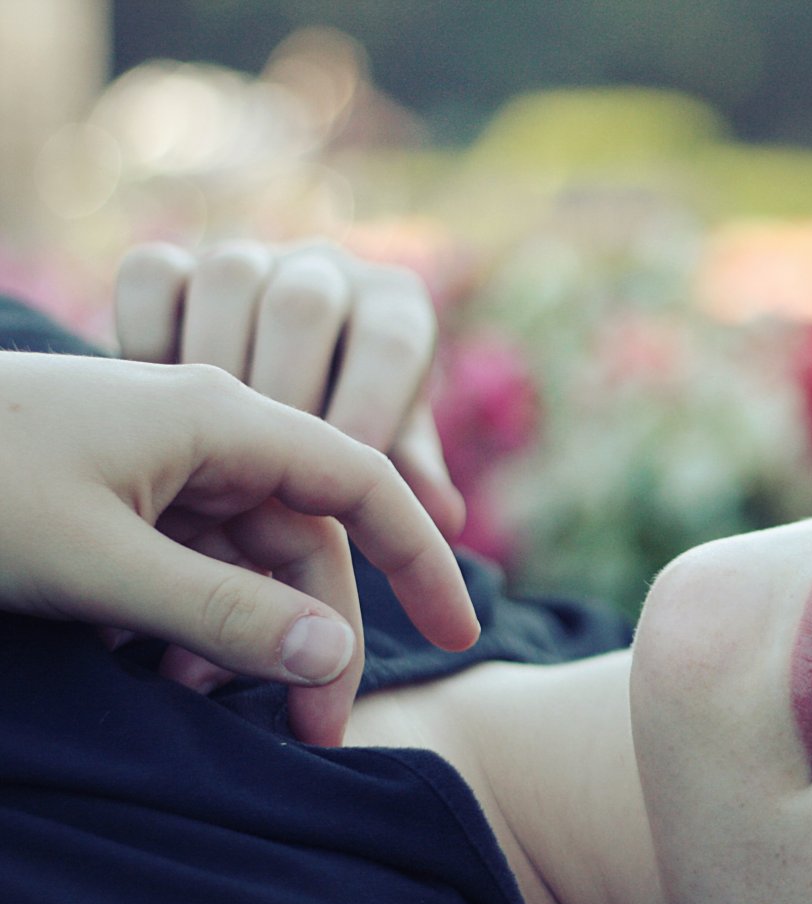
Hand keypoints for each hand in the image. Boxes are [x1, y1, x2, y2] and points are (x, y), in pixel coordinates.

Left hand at [0, 351, 479, 746]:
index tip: (464, 639)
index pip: (361, 483)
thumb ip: (223, 614)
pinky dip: (182, 621)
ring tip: (181, 697)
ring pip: (243, 559)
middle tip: (305, 737)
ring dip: (235, 638)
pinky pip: (185, 561)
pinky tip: (141, 665)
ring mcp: (154, 460)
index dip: (421, 560)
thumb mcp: (94, 568)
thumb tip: (332, 661)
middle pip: (304, 540)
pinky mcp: (112, 492)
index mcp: (217, 418)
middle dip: (313, 638)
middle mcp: (201, 429)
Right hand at [113, 240, 465, 537]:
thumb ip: (411, 476)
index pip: (391, 340)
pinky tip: (152, 408)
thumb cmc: (349, 431)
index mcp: (393, 305)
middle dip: (283, 392)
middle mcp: (324, 270)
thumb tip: (444, 517)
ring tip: (203, 445)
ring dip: (214, 366)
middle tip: (264, 469)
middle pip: (304, 306)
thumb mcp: (388, 451)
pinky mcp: (174, 262)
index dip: (369, 407)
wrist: (275, 391)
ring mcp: (246, 258)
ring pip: (228, 280)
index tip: (346, 471)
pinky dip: (147, 334)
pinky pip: (152, 274)